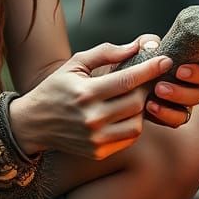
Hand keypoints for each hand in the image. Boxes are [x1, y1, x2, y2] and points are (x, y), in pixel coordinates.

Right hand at [10, 38, 173, 160]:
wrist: (34, 123)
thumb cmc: (56, 88)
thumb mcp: (75, 64)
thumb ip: (106, 52)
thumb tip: (137, 46)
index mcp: (86, 93)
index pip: (128, 79)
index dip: (151, 68)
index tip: (165, 60)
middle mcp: (92, 118)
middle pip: (136, 102)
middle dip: (144, 89)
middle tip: (142, 82)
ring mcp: (96, 138)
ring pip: (137, 123)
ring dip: (139, 109)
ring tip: (129, 99)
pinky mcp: (98, 152)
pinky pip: (129, 138)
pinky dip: (131, 124)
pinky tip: (122, 115)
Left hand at [137, 33, 198, 128]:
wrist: (124, 93)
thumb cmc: (135, 65)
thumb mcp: (138, 50)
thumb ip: (146, 43)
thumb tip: (153, 44)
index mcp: (191, 57)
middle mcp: (194, 77)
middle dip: (197, 73)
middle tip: (179, 72)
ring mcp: (187, 96)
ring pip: (196, 97)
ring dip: (179, 93)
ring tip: (159, 89)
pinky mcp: (176, 114)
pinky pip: (180, 117)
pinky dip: (167, 112)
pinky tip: (151, 105)